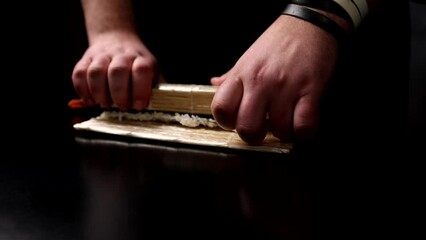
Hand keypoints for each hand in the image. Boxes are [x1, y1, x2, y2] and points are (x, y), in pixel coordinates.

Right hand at [72, 31, 157, 110]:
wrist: (117, 39)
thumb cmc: (138, 66)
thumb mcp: (153, 73)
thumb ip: (157, 90)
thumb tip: (163, 108)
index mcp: (142, 59)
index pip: (142, 70)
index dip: (140, 90)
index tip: (138, 105)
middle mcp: (122, 55)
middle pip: (117, 71)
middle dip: (119, 94)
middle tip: (121, 106)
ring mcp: (102, 55)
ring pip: (96, 72)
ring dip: (99, 93)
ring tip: (105, 104)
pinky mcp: (86, 59)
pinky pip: (79, 74)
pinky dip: (83, 90)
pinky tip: (91, 100)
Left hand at [211, 15, 338, 143]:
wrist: (310, 23)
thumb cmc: (279, 41)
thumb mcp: (249, 56)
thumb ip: (232, 75)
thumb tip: (215, 84)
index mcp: (242, 74)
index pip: (221, 109)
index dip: (227, 122)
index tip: (237, 121)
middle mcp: (260, 82)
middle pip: (247, 127)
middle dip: (255, 137)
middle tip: (263, 130)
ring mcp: (285, 87)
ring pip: (278, 131)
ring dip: (283, 133)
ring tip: (286, 122)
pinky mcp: (310, 90)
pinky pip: (304, 126)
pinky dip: (305, 133)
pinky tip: (303, 124)